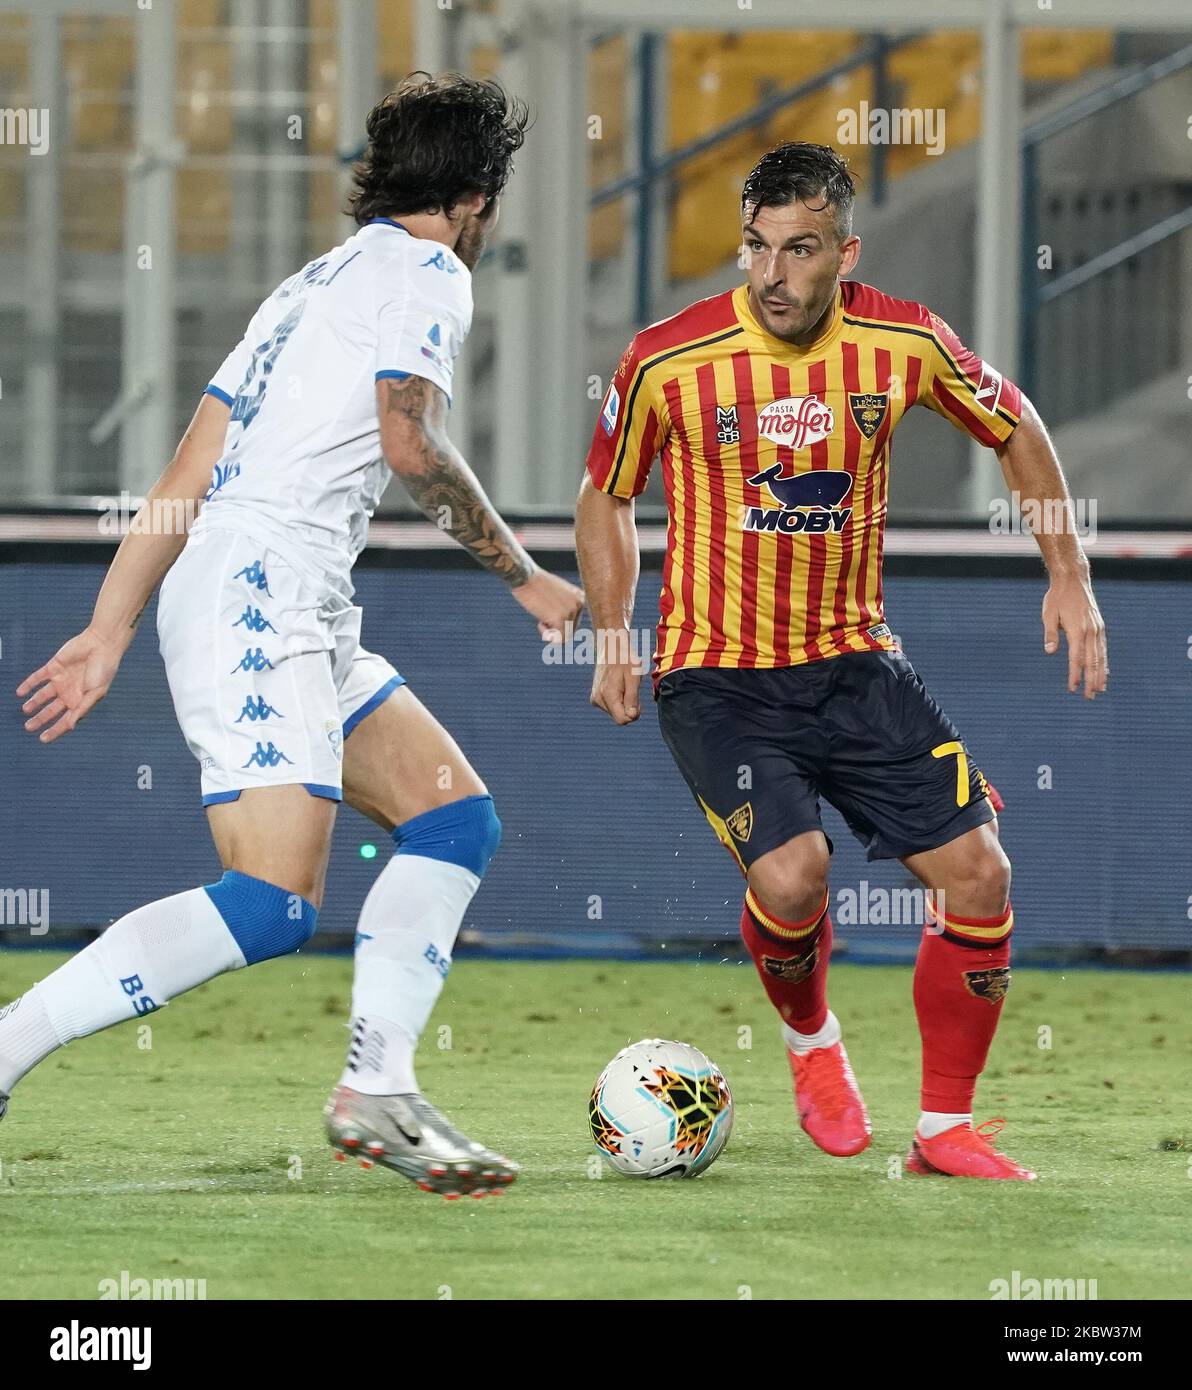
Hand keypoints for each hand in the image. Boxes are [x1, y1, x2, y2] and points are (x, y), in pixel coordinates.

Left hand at [16, 627, 124, 742]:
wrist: (101, 644)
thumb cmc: (104, 669)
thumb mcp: (96, 692)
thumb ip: (82, 709)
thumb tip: (70, 726)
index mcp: (80, 701)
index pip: (65, 720)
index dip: (55, 730)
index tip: (43, 739)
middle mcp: (69, 693)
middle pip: (51, 710)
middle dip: (40, 719)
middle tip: (28, 727)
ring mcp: (60, 680)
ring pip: (42, 696)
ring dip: (33, 703)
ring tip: (25, 709)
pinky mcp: (53, 667)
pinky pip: (37, 678)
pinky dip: (29, 685)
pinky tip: (21, 692)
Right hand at [512, 567, 584, 641]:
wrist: (524, 576)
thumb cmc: (534, 584)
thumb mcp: (556, 593)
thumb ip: (564, 606)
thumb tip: (565, 628)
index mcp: (581, 597)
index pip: (575, 621)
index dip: (560, 622)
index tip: (549, 612)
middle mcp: (580, 603)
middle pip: (571, 630)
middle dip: (556, 627)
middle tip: (543, 614)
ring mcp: (571, 611)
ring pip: (565, 636)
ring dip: (551, 631)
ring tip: (541, 616)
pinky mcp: (561, 618)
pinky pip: (557, 639)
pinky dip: (546, 634)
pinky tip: (540, 621)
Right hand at [590, 661, 642, 725]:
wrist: (611, 648)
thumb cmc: (625, 660)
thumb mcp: (634, 677)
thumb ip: (632, 698)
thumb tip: (632, 716)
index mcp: (607, 695)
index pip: (622, 720)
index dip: (633, 713)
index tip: (637, 700)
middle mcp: (598, 700)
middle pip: (619, 717)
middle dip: (628, 707)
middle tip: (631, 688)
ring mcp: (595, 699)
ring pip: (615, 712)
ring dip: (623, 702)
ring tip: (623, 684)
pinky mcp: (595, 698)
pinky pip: (611, 707)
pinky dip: (617, 699)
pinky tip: (618, 685)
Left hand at [1042, 570, 1106, 698]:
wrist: (1073, 580)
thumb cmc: (1057, 598)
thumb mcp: (1048, 614)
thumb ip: (1050, 634)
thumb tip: (1049, 652)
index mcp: (1077, 630)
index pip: (1076, 658)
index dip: (1075, 674)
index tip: (1072, 688)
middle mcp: (1091, 631)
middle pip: (1092, 661)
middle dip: (1091, 680)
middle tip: (1090, 697)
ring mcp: (1097, 629)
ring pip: (1101, 656)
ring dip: (1101, 674)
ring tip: (1100, 689)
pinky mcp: (1099, 626)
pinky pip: (1103, 648)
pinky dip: (1104, 661)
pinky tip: (1104, 671)